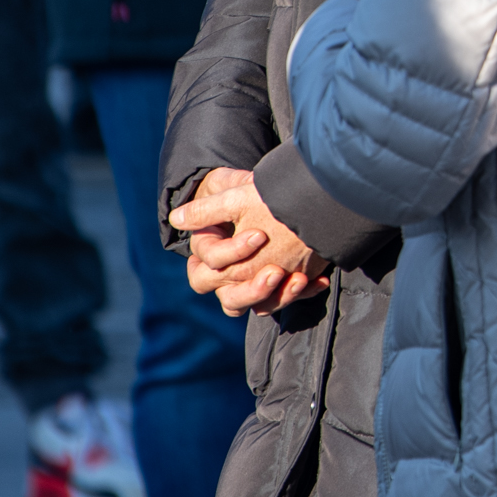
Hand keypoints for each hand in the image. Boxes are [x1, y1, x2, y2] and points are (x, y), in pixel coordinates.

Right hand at [170, 168, 326, 314]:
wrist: (279, 193)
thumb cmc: (247, 190)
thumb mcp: (230, 190)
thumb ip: (207, 206)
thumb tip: (177, 218)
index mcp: (210, 252)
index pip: (213, 262)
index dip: (233, 251)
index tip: (260, 235)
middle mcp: (227, 274)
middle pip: (228, 297)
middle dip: (252, 289)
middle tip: (276, 271)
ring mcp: (251, 283)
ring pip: (254, 307)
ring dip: (276, 297)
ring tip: (298, 280)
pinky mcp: (277, 285)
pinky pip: (285, 300)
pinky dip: (301, 293)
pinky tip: (319, 280)